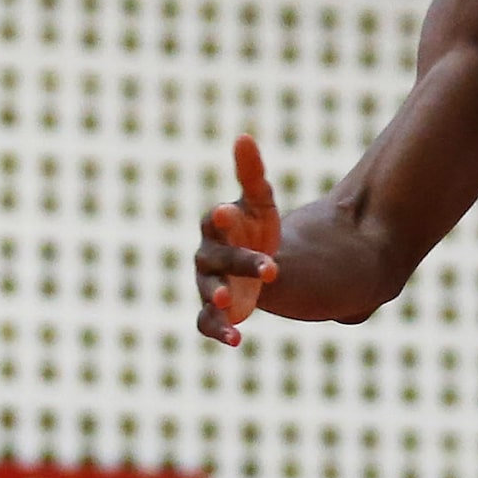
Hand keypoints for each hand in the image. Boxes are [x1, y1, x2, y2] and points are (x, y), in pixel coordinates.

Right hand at [195, 135, 281, 345]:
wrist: (260, 263)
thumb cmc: (256, 227)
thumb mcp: (259, 202)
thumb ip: (251, 173)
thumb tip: (243, 136)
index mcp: (217, 226)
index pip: (216, 221)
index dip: (222, 218)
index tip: (229, 211)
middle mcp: (208, 255)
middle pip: (219, 259)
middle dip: (242, 263)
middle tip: (272, 268)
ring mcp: (209, 283)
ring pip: (209, 292)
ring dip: (219, 299)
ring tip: (233, 304)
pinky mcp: (215, 309)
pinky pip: (206, 322)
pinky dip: (218, 330)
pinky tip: (237, 340)